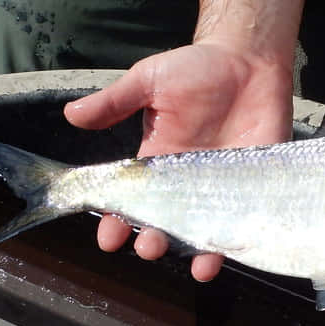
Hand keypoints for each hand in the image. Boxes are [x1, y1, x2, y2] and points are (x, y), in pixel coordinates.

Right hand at [64, 41, 293, 280]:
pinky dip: (235, 243)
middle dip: (151, 241)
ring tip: (193, 265)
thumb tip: (71, 115)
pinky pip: (242, 222)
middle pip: (163, 225)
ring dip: (195, 254)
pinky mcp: (253, 187)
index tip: (108, 236)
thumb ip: (115, 101)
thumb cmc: (198, 68)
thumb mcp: (150, 80)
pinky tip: (226, 255)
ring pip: (203, 234)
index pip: (130, 202)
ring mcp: (220, 189)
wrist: (250, 60)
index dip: (115, 222)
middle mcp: (185, 184)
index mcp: (156, 164)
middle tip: (148, 245)